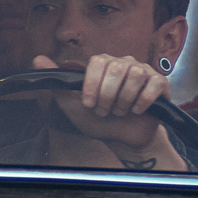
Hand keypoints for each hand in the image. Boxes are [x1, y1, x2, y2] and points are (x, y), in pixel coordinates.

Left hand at [32, 53, 186, 169]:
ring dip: (125, 101)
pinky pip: (154, 84)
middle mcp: (124, 62)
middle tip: (105, 111)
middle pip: (117, 68)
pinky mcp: (160, 83)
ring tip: (120, 112)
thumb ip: (58, 83)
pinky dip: (143, 101)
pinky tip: (137, 111)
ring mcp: (143, 71)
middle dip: (108, 95)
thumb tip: (37, 58)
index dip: (93, 85)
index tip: (89, 104)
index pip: (98, 62)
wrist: (124, 139)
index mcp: (104, 64)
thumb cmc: (99, 121)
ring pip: (135, 76)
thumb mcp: (73, 106)